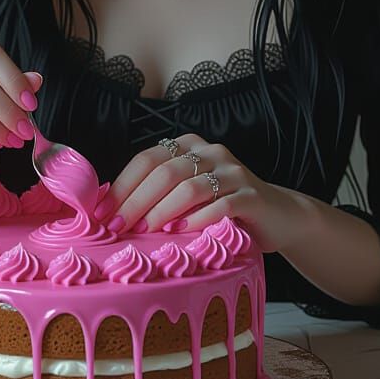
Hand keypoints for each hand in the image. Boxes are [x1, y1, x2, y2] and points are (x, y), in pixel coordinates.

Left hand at [100, 132, 296, 251]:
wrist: (277, 215)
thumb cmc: (221, 207)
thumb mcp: (188, 193)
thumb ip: (158, 193)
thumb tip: (111, 211)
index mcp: (188, 145)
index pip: (147, 159)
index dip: (122, 186)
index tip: (102, 213)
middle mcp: (210, 151)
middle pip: (164, 172)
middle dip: (136, 201)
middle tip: (118, 227)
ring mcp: (233, 170)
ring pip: (190, 187)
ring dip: (163, 211)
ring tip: (145, 231)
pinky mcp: (250, 194)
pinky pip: (220, 205)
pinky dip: (197, 219)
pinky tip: (181, 233)